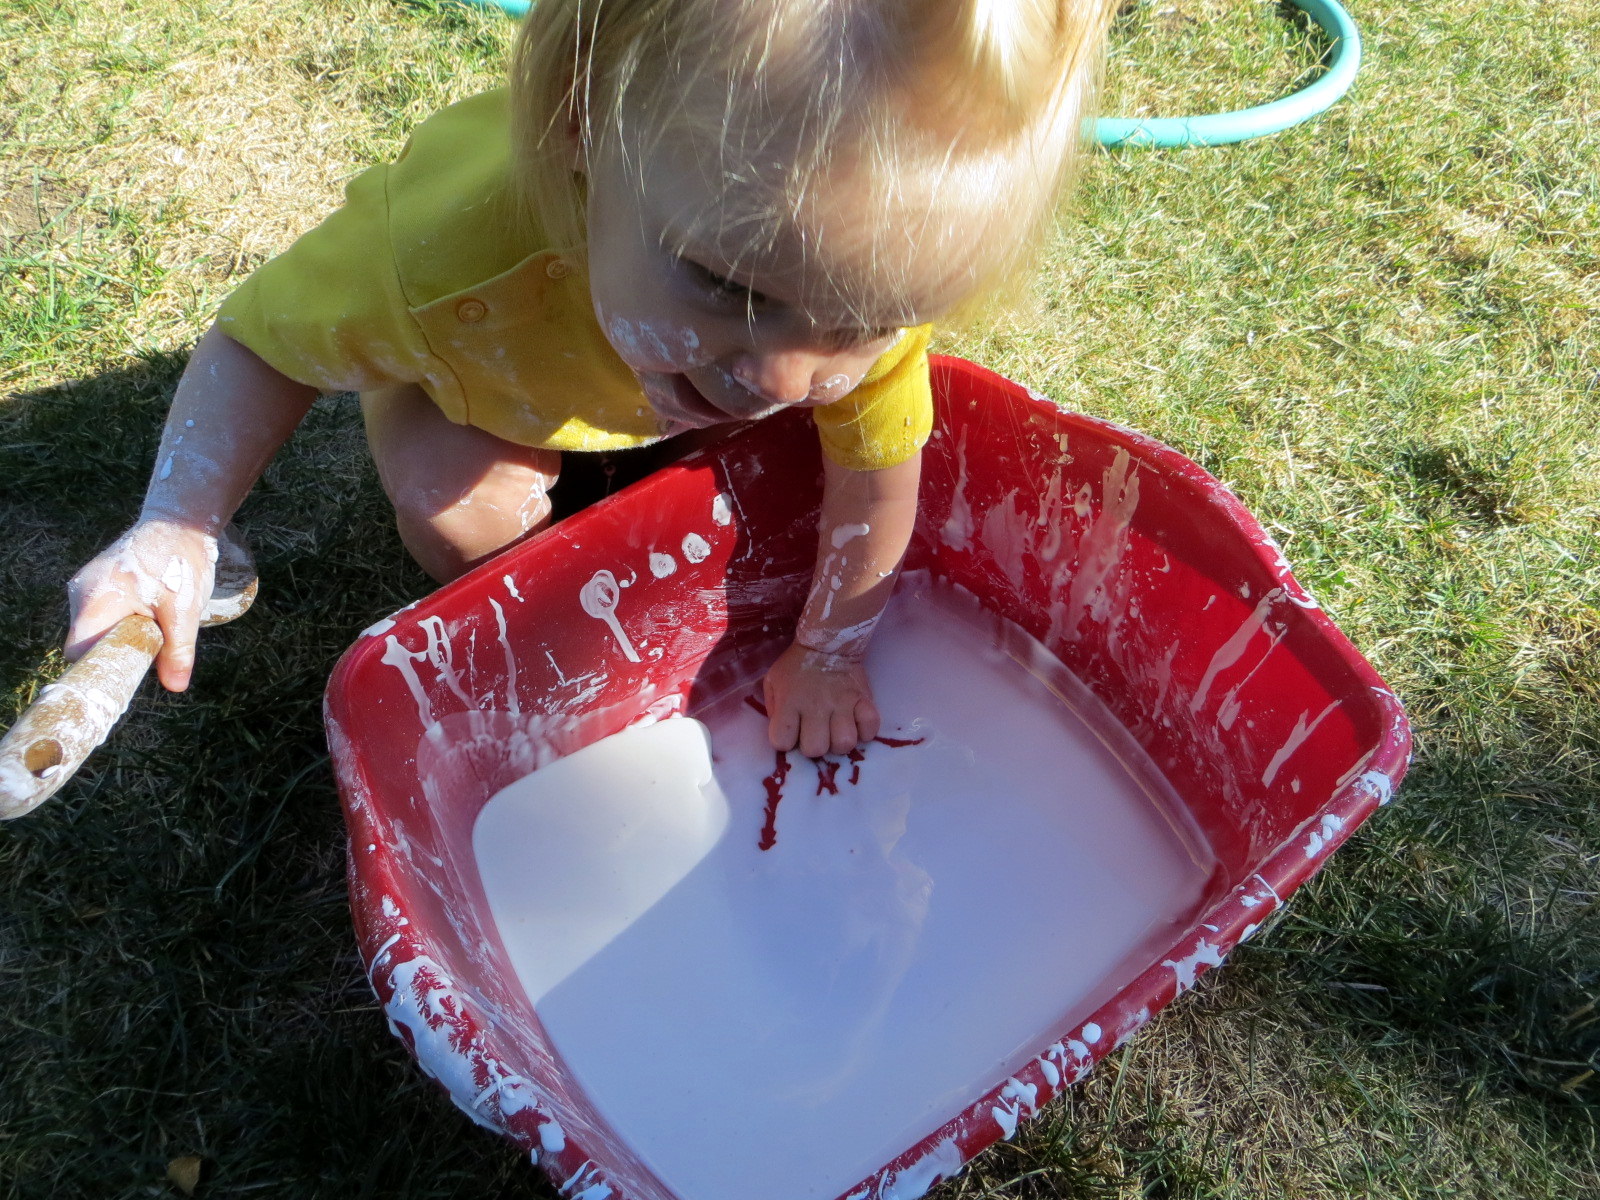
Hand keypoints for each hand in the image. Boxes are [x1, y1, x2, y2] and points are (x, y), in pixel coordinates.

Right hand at [66, 519, 218, 692]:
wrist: (180, 524)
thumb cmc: (180, 563)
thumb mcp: (184, 612)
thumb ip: (177, 650)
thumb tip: (176, 686)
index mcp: (95, 600)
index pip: (79, 651)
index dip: (101, 667)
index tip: (128, 673)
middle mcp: (81, 593)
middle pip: (87, 641)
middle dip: (117, 651)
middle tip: (152, 647)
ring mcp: (87, 586)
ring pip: (97, 628)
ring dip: (123, 635)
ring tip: (155, 622)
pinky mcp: (98, 584)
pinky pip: (104, 614)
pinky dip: (124, 621)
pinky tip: (150, 611)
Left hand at [761, 641, 881, 756]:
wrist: (827, 643)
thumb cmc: (796, 666)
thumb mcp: (773, 682)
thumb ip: (773, 709)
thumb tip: (783, 734)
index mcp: (790, 702)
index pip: (782, 741)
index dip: (784, 742)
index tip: (789, 732)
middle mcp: (816, 706)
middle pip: (816, 749)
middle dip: (814, 747)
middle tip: (815, 734)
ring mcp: (843, 703)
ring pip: (845, 743)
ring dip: (839, 743)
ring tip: (835, 732)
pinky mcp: (863, 699)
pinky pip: (870, 727)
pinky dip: (864, 732)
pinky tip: (855, 725)